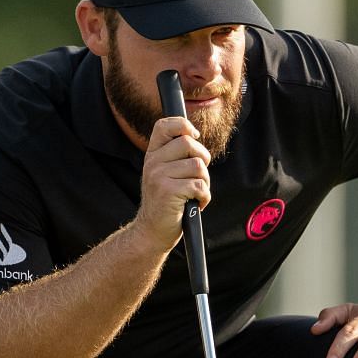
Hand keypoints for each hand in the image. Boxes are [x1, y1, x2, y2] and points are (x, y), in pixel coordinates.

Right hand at [133, 115, 212, 250]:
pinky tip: (196, 203)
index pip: (164, 125)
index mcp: (152, 155)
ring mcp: (158, 177)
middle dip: (203, 159)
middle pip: (188, 144)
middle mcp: (152, 163)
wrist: (152, 231)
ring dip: (205, 182)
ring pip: (198, 166)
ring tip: (196, 193)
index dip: (183, 125)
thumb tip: (194, 136)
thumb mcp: (165, 174)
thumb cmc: (166, 202)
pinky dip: (204, 196)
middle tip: (200, 176)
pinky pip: (199, 185)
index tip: (194, 137)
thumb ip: (176, 155)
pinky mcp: (168, 192)